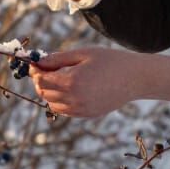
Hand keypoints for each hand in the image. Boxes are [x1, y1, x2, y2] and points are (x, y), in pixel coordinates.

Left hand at [28, 47, 147, 118]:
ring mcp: (81, 110)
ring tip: (58, 77)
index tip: (35, 63)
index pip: (41, 80)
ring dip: (49, 91)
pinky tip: (68, 87)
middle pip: (44, 92)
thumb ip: (58, 59)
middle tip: (45, 68)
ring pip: (52, 103)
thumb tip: (37, 62)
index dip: (35, 71)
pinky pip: (65, 110)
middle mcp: (74, 99)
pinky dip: (60, 100)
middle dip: (40, 80)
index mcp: (72, 81)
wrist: (135, 79)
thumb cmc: (110, 61)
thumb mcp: (83, 54)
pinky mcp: (87, 115)